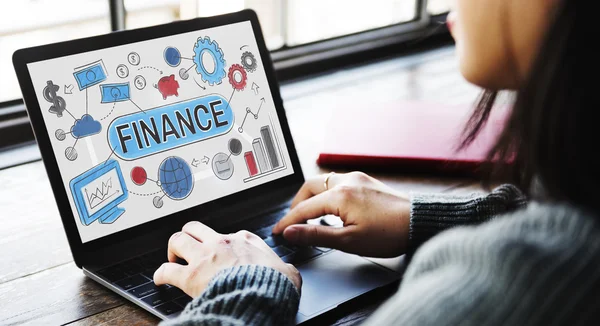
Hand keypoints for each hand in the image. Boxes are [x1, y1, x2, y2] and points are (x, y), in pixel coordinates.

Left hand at [154, 221, 301, 297]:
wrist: (261, 296)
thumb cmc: (274, 285)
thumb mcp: (288, 272)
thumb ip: (285, 268)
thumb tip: (289, 272)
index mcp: (245, 240)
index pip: (230, 234)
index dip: (224, 244)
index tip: (223, 252)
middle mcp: (222, 243)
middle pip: (196, 227)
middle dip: (190, 235)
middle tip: (189, 247)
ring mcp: (204, 257)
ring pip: (178, 239)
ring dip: (173, 248)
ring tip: (173, 258)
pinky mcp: (191, 276)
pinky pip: (167, 270)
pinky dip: (160, 274)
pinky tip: (160, 279)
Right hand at [272, 172, 409, 257]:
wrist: (419, 222)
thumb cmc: (389, 233)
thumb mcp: (348, 241)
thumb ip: (316, 235)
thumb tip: (291, 232)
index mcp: (339, 195)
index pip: (303, 208)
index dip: (288, 221)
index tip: (277, 232)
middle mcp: (346, 181)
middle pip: (309, 187)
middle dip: (297, 204)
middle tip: (293, 222)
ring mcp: (357, 178)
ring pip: (323, 182)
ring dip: (312, 197)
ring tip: (310, 216)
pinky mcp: (365, 181)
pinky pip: (337, 182)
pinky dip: (326, 193)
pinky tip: (331, 208)